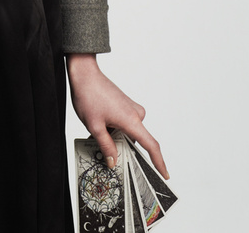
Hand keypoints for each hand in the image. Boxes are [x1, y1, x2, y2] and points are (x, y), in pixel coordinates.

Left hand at [66, 53, 168, 178]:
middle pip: (136, 141)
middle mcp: (136, 114)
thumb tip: (113, 162)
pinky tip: (101, 126)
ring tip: (98, 134)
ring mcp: (131, 108)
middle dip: (123, 149)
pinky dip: (115, 129)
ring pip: (129, 132)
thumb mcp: (94, 126)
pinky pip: (125, 123)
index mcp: (131, 120)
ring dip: (117, 137)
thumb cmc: (89, 95)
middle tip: (108, 153)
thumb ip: (106, 146)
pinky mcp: (126, 105)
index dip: (159, 162)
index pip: (151, 145)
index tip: (164, 175)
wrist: (84, 73)